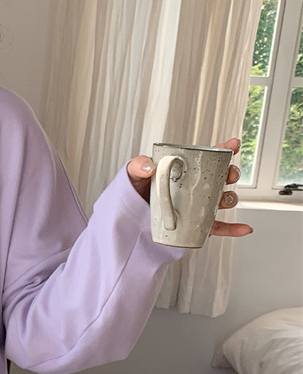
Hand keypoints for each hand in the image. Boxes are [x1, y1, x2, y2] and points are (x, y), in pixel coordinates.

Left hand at [126, 137, 252, 237]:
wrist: (130, 216)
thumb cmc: (135, 190)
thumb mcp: (134, 173)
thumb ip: (139, 165)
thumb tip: (150, 166)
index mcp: (186, 170)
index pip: (209, 156)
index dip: (225, 149)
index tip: (234, 144)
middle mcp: (196, 186)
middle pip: (222, 177)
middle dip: (231, 174)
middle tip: (229, 175)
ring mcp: (198, 205)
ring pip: (221, 200)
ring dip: (230, 199)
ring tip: (225, 200)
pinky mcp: (196, 224)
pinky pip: (218, 227)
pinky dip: (233, 229)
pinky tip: (244, 229)